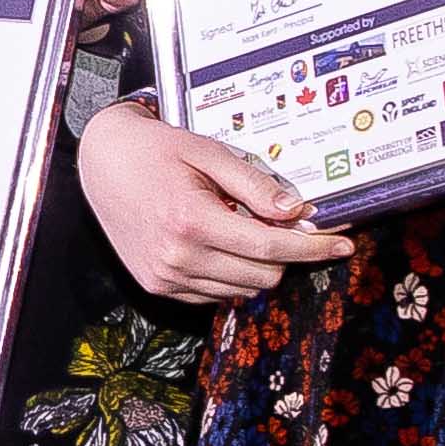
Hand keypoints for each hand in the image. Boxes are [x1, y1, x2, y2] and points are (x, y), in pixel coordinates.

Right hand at [75, 99, 343, 303]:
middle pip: (264, 276)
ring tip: (237, 226)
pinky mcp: (158, 286)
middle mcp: (178, 257)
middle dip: (283, 253)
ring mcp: (166, 277)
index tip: (342, 245)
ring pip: (242, 290)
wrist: (102, 163)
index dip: (313, 247)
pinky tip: (216, 243)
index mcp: (193, 220)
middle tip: (282, 224)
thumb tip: (296, 212)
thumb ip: (254, 184)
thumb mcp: (209, 153)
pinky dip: (229, 273)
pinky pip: (215, 294)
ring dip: (256, 265)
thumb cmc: (157, 151)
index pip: (271, 248)